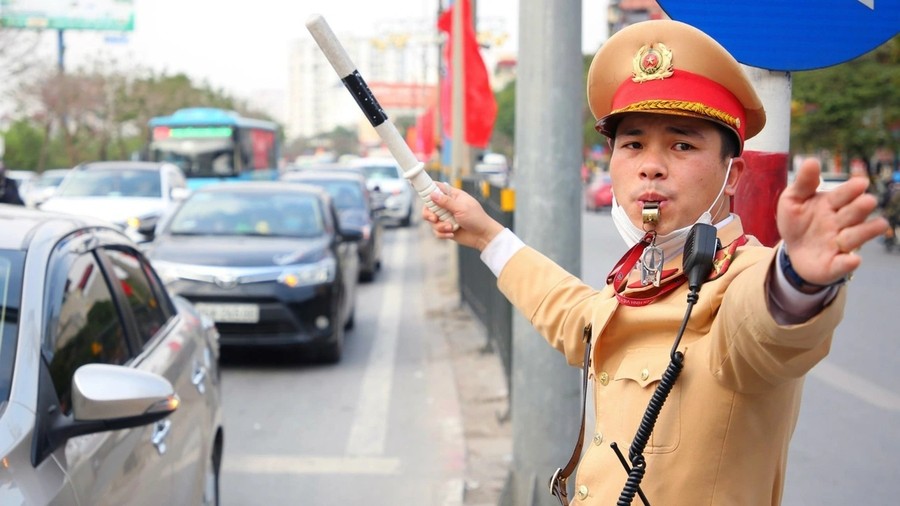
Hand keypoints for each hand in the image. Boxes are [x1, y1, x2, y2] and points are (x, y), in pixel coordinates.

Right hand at [423, 182, 504, 250]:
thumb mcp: (461, 208)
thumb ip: (446, 202)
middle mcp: (447, 205)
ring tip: (450, 228)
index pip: (436, 188)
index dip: (427, 188)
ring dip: (440, 226)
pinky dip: (442, 234)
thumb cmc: (477, 218)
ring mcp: (445, 217)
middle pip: (428, 206)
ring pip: (431, 220)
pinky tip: (452, 233)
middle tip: (434, 218)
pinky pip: (436, 231)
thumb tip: (432, 195)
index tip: (420, 192)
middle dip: (429, 214)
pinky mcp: (445, 228)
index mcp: (452, 195)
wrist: (483, 236)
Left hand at [776, 158, 887, 284]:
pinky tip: (852, 260)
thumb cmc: (798, 221)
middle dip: (860, 208)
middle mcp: (841, 223)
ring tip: (879, 225)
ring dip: (865, 232)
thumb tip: (811, 161)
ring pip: (855, 237)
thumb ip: (803, 183)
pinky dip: (847, 263)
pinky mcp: (835, 264)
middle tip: (867, 201)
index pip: (842, 195)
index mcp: (832, 204)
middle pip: (853, 214)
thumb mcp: (793, 200)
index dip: (850, 190)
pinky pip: (843, 264)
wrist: (793, 251)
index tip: (860, 183)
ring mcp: (839, 244)